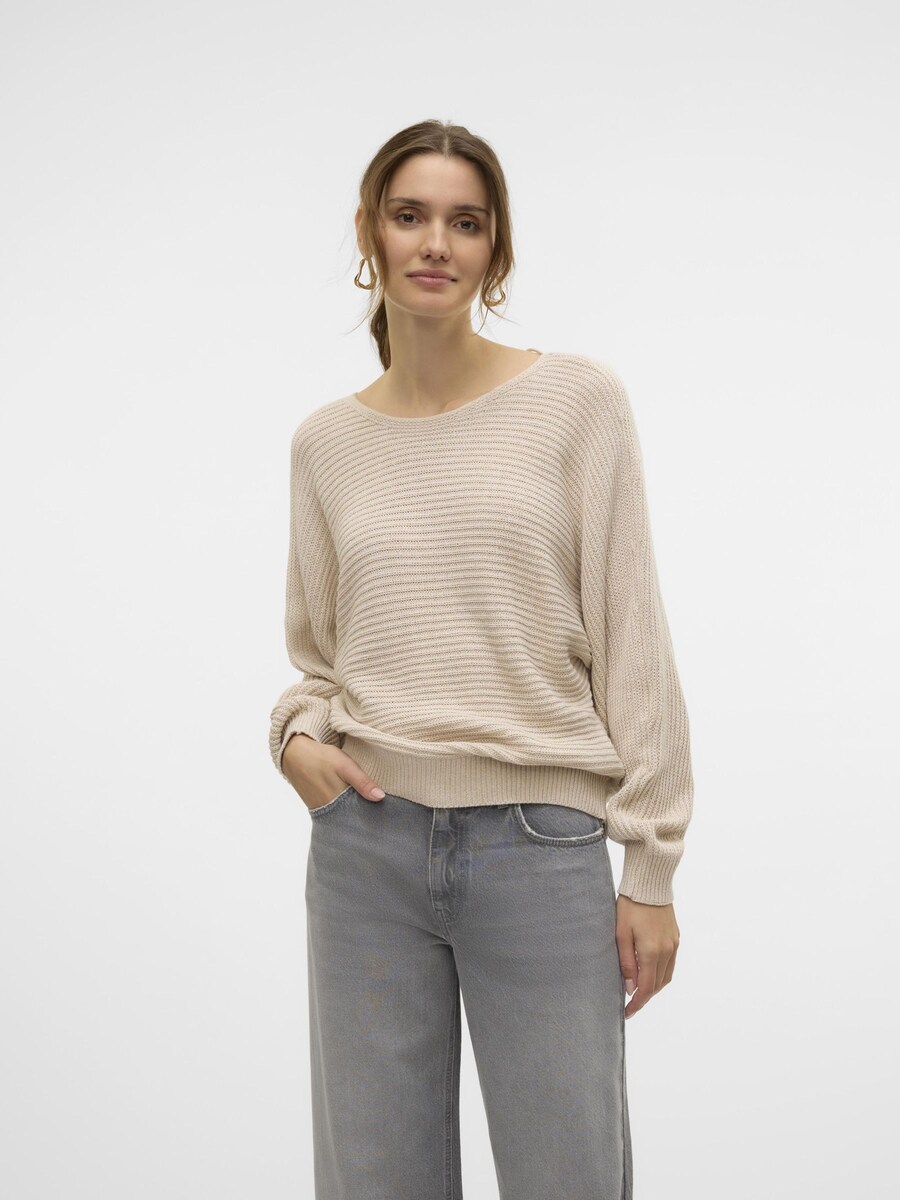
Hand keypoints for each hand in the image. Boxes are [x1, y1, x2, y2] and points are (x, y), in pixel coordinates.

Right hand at [282, 733, 386, 810]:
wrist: (293, 754)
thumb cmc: (321, 758)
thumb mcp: (345, 765)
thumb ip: (362, 782)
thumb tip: (380, 798)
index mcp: (338, 801)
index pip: (360, 817)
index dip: (373, 817)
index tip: (386, 816)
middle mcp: (329, 810)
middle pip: (352, 820)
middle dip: (365, 819)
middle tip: (381, 816)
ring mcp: (322, 810)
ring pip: (343, 818)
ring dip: (354, 815)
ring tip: (369, 811)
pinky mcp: (317, 807)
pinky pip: (334, 813)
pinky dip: (344, 811)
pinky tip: (352, 806)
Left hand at [615, 895, 680, 1018]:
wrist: (650, 883)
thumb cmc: (630, 905)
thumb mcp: (621, 933)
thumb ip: (626, 962)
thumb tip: (630, 988)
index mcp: (651, 951)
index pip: (646, 988)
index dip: (637, 1003)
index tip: (627, 1013)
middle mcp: (666, 951)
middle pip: (657, 985)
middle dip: (644, 998)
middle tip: (630, 1006)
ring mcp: (673, 944)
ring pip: (666, 976)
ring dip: (653, 987)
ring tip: (639, 992)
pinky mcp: (676, 937)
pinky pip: (670, 964)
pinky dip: (661, 974)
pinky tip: (650, 974)